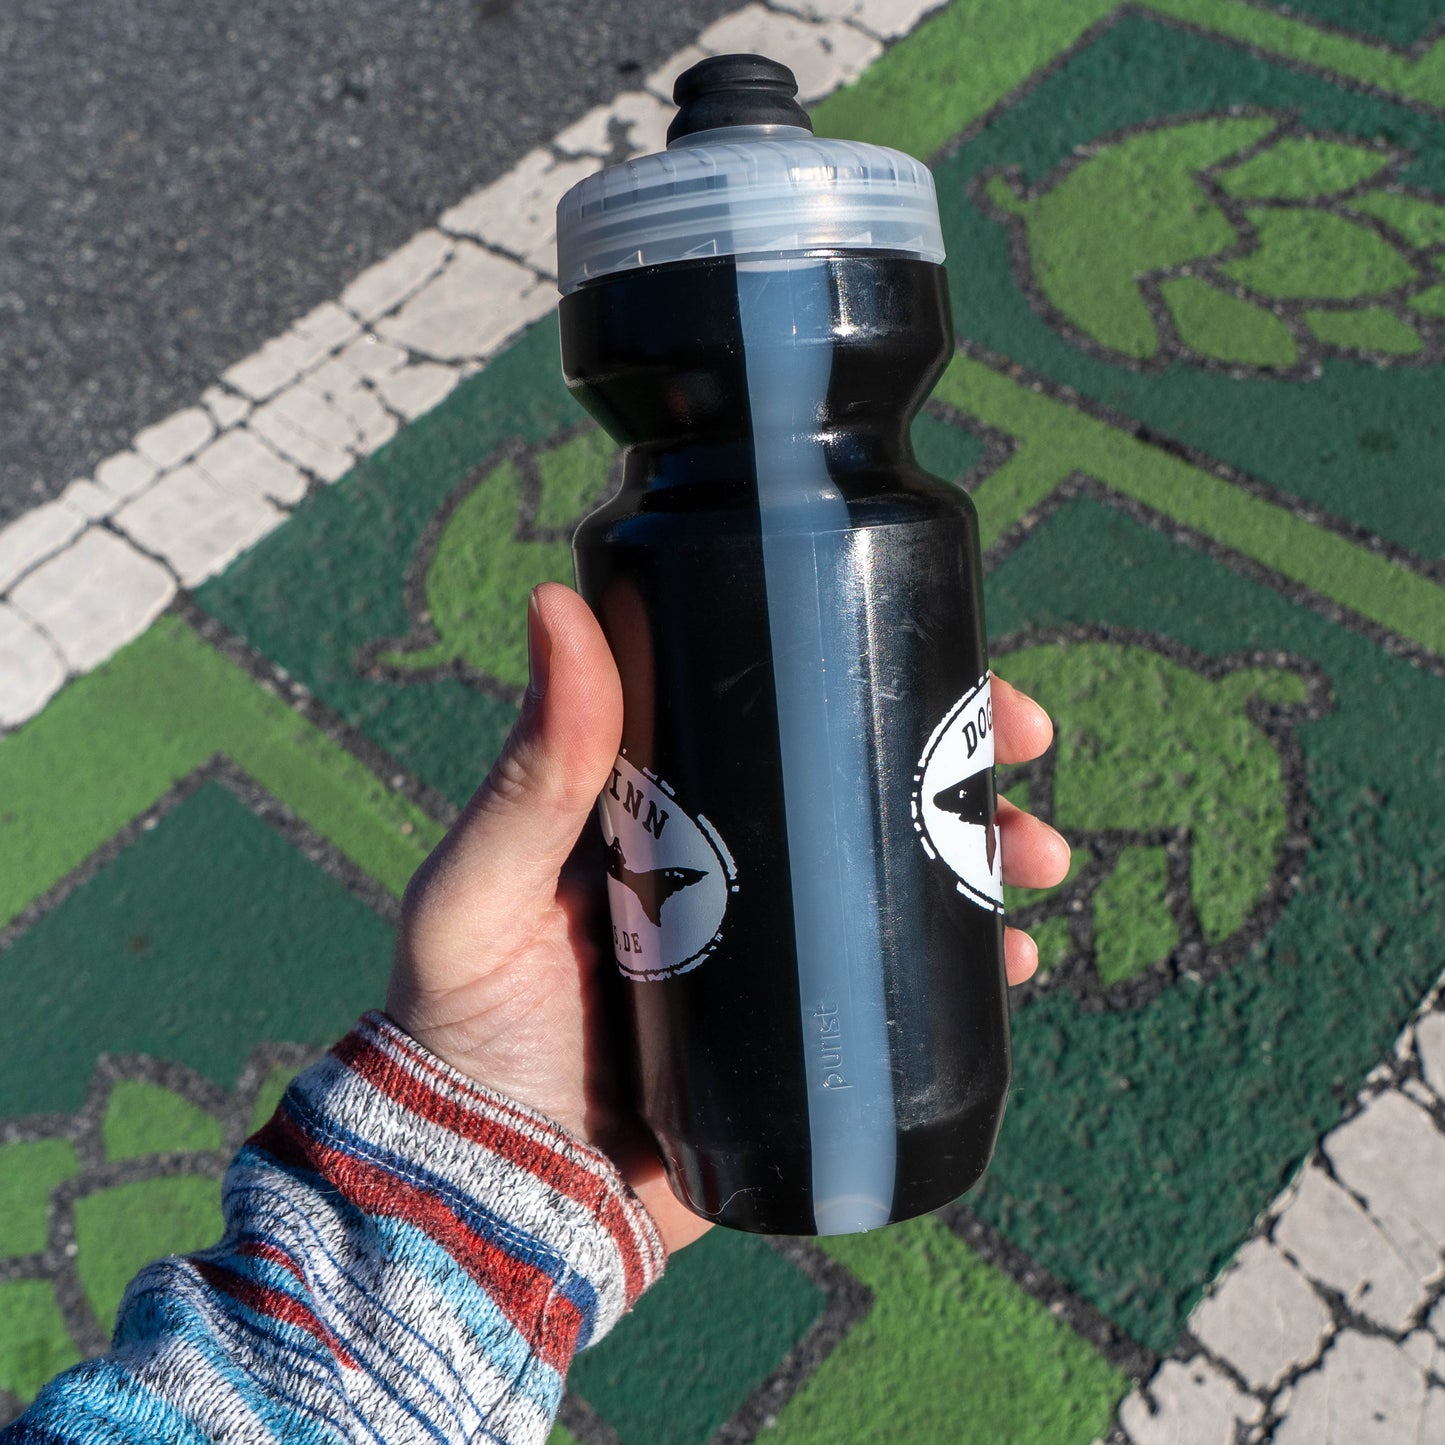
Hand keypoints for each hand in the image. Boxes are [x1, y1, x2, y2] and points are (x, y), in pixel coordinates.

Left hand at [387, 583, 1069, 1253]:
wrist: (492, 1204)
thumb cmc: (462, 1036)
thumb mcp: (485, 891)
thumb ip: (530, 771)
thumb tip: (558, 599)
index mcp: (664, 812)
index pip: (780, 718)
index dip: (873, 678)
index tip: (952, 662)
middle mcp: (729, 869)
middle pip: (861, 790)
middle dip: (959, 762)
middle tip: (1025, 752)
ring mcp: (772, 956)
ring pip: (899, 880)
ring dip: (984, 855)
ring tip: (1037, 864)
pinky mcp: (799, 1043)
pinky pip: (897, 992)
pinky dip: (963, 969)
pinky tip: (1009, 962)